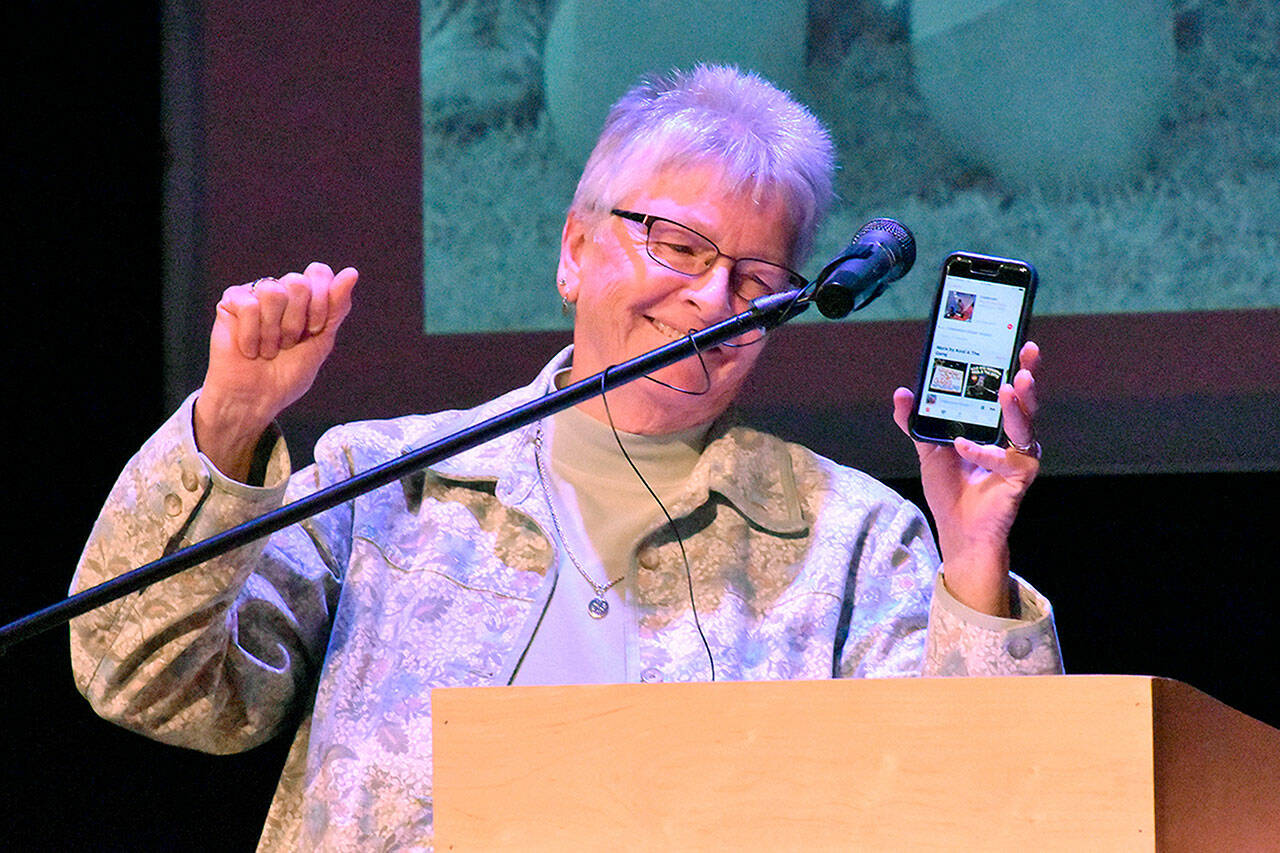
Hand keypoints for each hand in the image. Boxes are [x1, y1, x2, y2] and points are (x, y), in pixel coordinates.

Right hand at [194, 262, 357, 479]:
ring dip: (274, 331)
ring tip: (269, 348)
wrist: (257, 399)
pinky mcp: (231, 302)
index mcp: (305, 297)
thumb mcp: (322, 341)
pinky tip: (249, 349)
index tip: (314, 330)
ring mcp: (255, 294)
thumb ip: (337, 307)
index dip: (321, 304)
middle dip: (297, 321)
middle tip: (288, 343)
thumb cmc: (288, 374)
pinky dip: (252, 335)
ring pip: (273, 292)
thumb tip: (352, 272)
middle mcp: (281, 290)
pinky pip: (249, 305)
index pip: (319, 273)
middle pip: (298, 282)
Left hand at [892, 341, 1041, 616]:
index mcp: (994, 426)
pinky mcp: (1019, 478)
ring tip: (1008, 386)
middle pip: (1025, 402)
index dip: (1017, 366)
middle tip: (1026, 355)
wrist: (956, 530)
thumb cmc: (950, 490)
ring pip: (1024, 426)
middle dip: (1027, 376)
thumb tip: (902, 391)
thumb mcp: (928, 449)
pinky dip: (983, 452)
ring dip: (1016, 406)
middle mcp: (1011, 439)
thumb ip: (916, 422)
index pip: (1009, 391)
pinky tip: (965, 447)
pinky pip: (1006, 458)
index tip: (1020, 342)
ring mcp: (1018, 457)